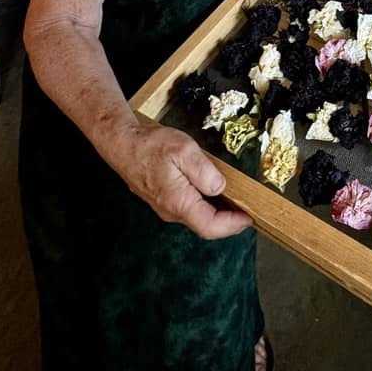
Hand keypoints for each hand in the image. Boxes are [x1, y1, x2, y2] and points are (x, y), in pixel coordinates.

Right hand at [108, 123, 252, 239]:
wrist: (122, 144)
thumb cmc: (151, 146)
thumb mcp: (184, 151)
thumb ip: (204, 171)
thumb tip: (220, 188)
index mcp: (179, 202)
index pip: (210, 226)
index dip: (232, 226)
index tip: (249, 219)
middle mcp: (171, 210)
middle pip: (205, 225)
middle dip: (228, 221)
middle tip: (247, 211)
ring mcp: (165, 207)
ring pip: (196, 217)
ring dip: (217, 213)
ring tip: (235, 201)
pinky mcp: (163, 199)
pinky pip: (188, 208)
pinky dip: (205, 205)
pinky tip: (213, 192)